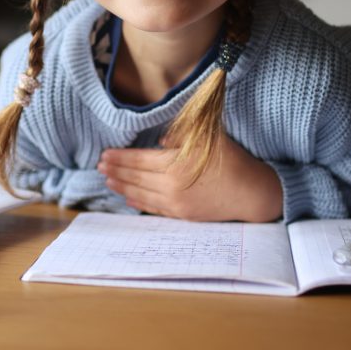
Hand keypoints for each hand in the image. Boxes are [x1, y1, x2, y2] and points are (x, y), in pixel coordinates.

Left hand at [97, 136, 282, 221]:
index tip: (105, 154)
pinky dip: (137, 202)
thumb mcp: (208, 137)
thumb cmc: (231, 160)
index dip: (120, 157)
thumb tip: (161, 138)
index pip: (139, 160)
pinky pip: (153, 208)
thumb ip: (182, 134)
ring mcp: (176, 203)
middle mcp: (171, 186)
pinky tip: (127, 197)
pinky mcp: (182, 215)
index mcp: (175, 164)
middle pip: (136, 178)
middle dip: (116, 171)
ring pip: (141, 194)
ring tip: (107, 180)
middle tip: (99, 166)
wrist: (251, 192)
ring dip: (122, 187)